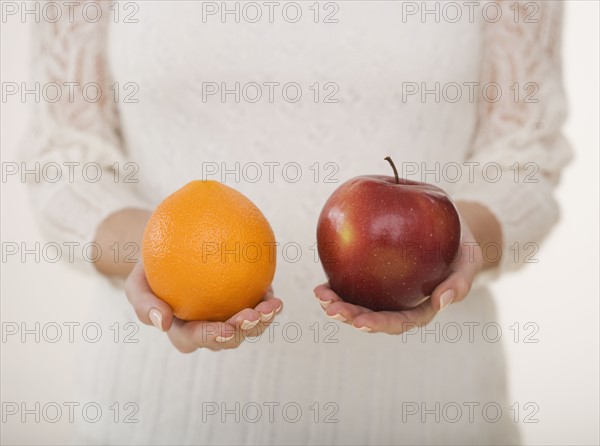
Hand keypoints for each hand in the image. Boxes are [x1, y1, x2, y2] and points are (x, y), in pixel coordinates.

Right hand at [125, 261, 282, 351]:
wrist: (169, 246)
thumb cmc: (150, 269)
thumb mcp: (136, 284)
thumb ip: (143, 304)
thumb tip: (162, 324)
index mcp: (185, 331)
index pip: (199, 338)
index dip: (215, 338)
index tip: (227, 328)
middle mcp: (210, 327)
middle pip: (230, 337)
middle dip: (244, 332)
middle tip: (253, 316)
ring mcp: (230, 314)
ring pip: (250, 325)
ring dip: (263, 320)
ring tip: (273, 307)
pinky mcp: (246, 298)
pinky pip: (259, 304)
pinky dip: (269, 304)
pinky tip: (275, 297)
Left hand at [314, 222, 483, 334]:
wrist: (450, 225)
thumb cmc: (461, 245)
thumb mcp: (470, 259)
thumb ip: (461, 281)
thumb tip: (443, 302)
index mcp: (422, 307)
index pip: (399, 321)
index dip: (379, 324)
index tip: (360, 322)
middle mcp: (399, 303)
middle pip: (372, 316)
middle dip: (350, 316)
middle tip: (331, 308)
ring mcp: (384, 291)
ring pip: (358, 303)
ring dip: (337, 304)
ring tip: (320, 296)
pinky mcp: (372, 275)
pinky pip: (352, 283)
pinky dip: (336, 286)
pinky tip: (321, 284)